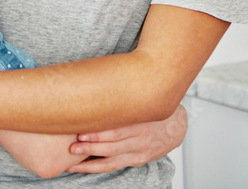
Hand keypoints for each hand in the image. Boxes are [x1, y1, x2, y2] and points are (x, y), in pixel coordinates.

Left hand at [66, 103, 187, 173]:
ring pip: (112, 159)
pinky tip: (81, 167)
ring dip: (91, 161)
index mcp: (140, 121)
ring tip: (72, 161)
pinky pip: (114, 166)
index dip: (100, 131)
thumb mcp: (143, 98)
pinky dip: (96, 168)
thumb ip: (123, 94)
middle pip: (113, 145)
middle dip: (92, 146)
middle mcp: (140, 138)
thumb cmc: (152, 109)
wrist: (175, 127)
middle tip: (73, 145)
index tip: (81, 129)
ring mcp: (138, 151)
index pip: (118, 128)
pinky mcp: (136, 160)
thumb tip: (96, 79)